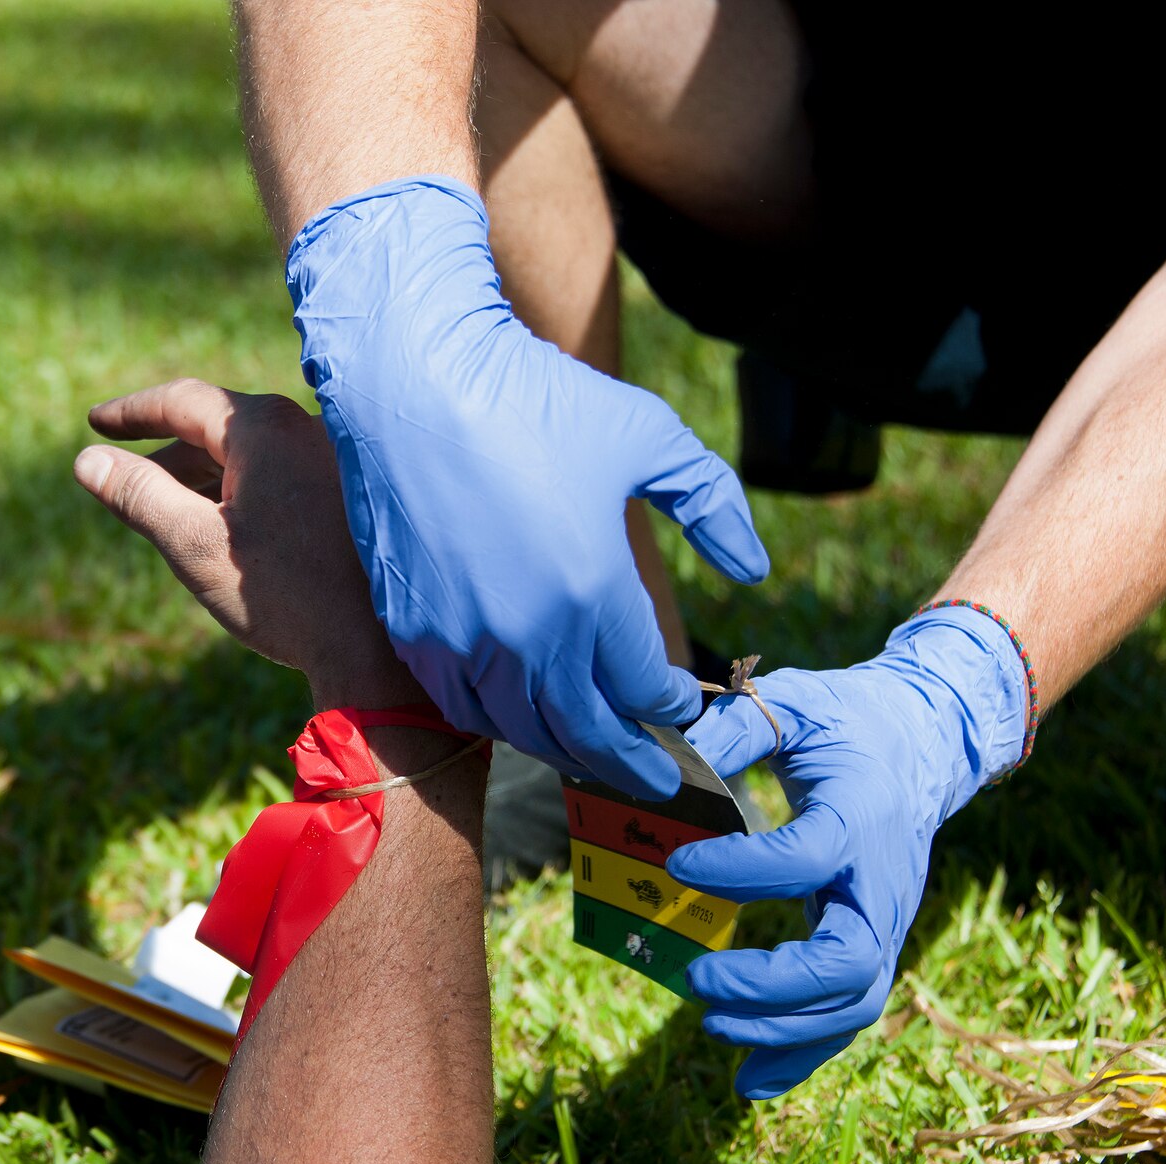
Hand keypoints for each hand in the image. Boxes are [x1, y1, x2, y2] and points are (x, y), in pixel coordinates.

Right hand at [76, 378, 423, 708]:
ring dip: (204, 478)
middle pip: (220, 428)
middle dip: (168, 455)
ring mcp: (336, 460)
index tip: (95, 424)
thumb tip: (87, 462)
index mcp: (266, 428)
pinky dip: (241, 493)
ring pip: (252, 456)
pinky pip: (281, 476)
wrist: (372, 647)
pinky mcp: (351, 495)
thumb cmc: (283, 595)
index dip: (132, 412)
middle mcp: (307, 429)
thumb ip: (138, 496)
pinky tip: (227, 532)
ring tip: (169, 514)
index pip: (184, 401)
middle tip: (124, 482)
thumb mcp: (192, 545)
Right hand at [286, 176, 769, 797]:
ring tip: (593, 755)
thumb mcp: (651, 437)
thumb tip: (753, 570)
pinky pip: (464, 705)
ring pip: (524, 729)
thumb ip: (714, 507)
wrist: (413, 381)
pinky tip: (523, 716)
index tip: (684, 707)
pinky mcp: (414, 631)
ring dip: (566, 749)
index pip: (644, 690)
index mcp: (593, 593)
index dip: (671, 707)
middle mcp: (527, 634)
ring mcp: (463, 640)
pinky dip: (502, 721)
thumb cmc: (537, 398)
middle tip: (660, 780)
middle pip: (588, 731)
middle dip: (632, 761)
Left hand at [663, 607, 1030, 1097]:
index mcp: (860, 815)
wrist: (921, 743)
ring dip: (783, 1029)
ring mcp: (883, 921)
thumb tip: (665, 762)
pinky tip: (748, 1080)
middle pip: (848, 962)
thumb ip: (736, 730)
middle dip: (771, 984)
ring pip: (853, 1002)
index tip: (678, 865)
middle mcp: (882, 882)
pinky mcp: (871, 946)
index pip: (806, 857)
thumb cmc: (846, 723)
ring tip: (710, 1023)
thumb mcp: (794, 705)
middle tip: (696, 980)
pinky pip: (846, 1015)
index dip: (743, 871)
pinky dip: (802, 1055)